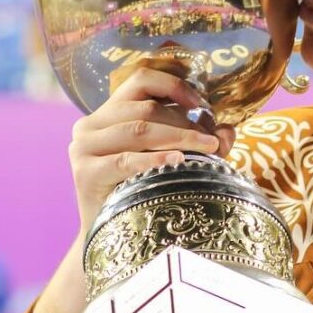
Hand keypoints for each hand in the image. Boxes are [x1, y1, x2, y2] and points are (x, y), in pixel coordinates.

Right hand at [69, 63, 234, 232]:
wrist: (108, 233)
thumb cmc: (140, 191)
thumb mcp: (168, 158)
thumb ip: (196, 141)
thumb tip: (228, 130)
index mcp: (109, 112)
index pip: (141, 79)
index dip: (174, 85)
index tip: (202, 104)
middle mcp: (91, 124)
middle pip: (146, 108)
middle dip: (186, 123)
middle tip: (212, 141)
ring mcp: (83, 147)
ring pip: (139, 129)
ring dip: (179, 137)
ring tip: (207, 149)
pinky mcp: (85, 172)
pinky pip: (126, 160)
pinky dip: (155, 159)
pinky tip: (178, 162)